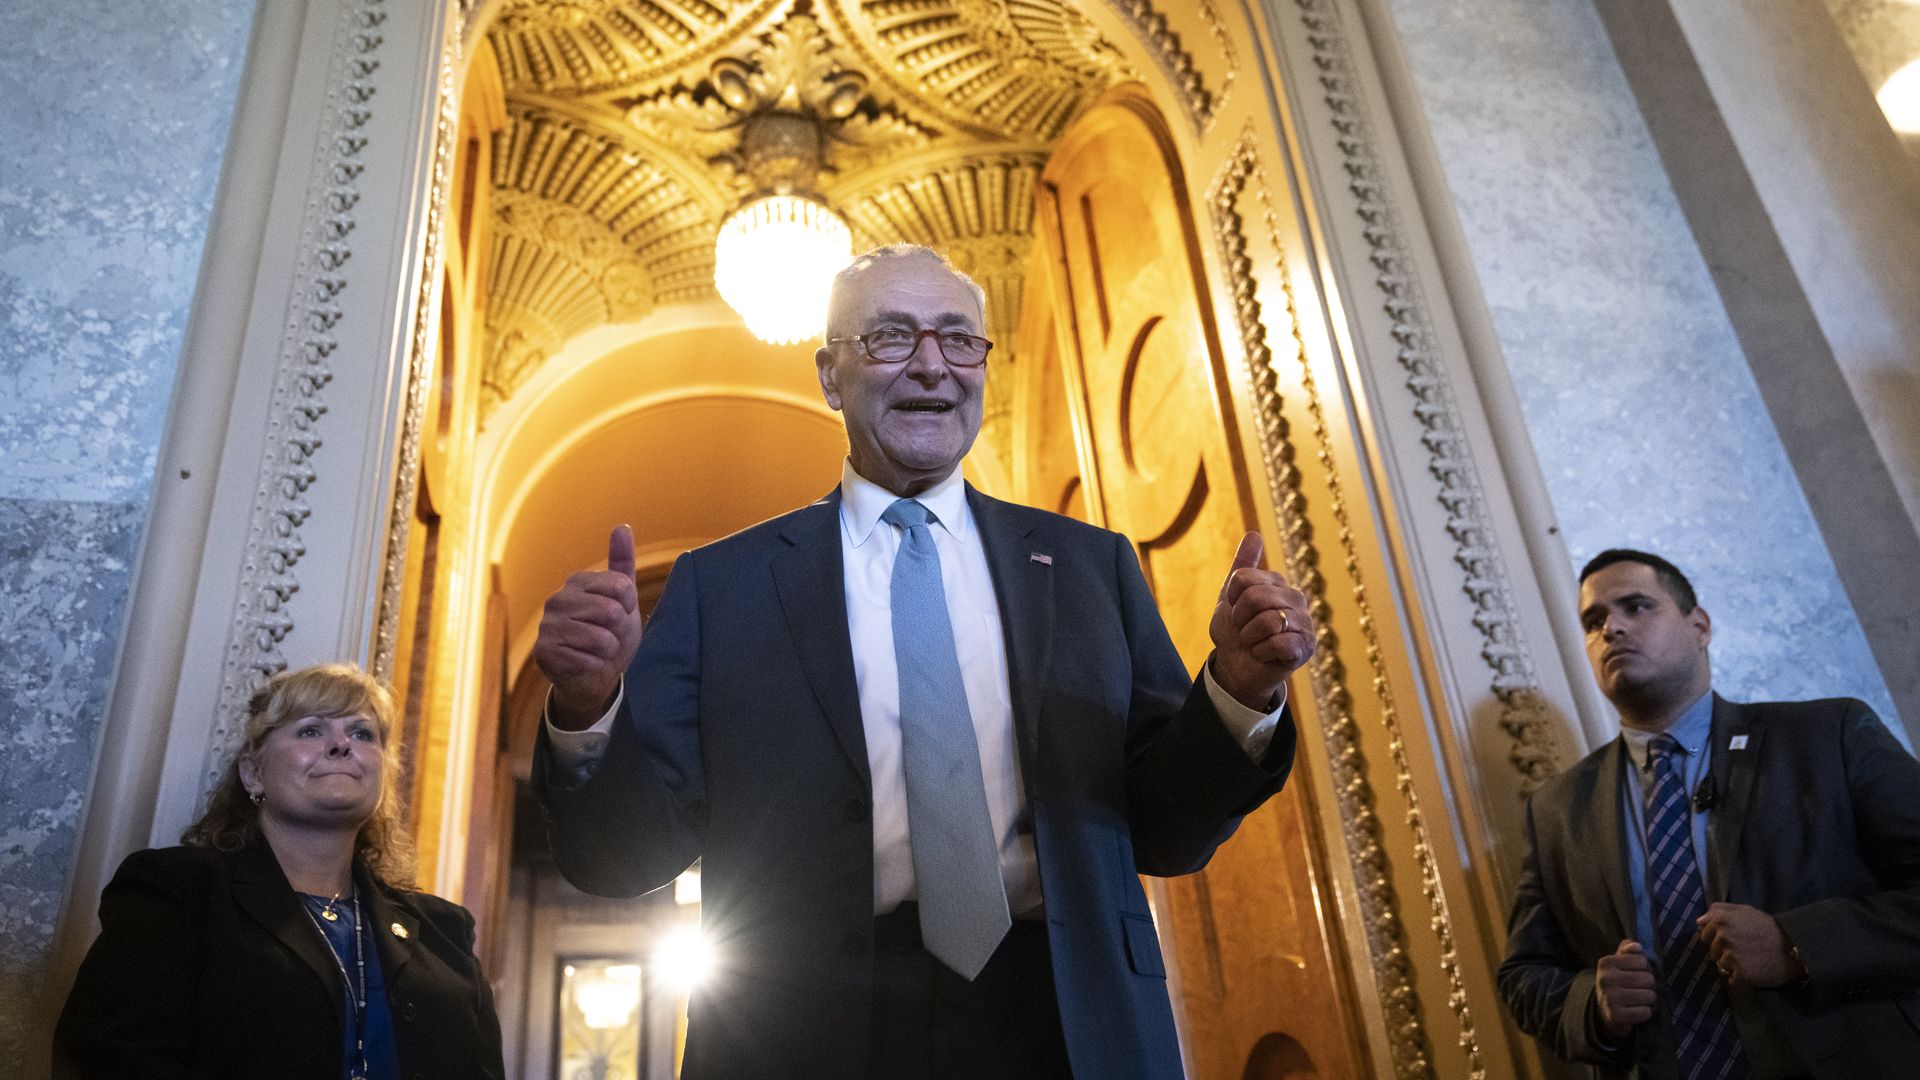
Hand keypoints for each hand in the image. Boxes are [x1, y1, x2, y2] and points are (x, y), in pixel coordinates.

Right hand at [534, 525, 642, 727]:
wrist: (597, 675)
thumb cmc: (611, 634)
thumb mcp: (624, 599)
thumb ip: (622, 563)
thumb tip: (622, 527)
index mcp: (577, 581)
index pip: (622, 586)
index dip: (629, 606)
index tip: (620, 614)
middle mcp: (557, 599)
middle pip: (611, 612)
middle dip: (619, 631)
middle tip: (609, 637)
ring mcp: (547, 625)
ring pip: (600, 638)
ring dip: (608, 651)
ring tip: (598, 651)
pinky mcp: (544, 652)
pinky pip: (587, 659)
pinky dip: (594, 666)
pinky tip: (585, 664)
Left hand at [1207, 531, 1314, 709]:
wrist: (1236, 667)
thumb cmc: (1235, 631)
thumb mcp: (1230, 596)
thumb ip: (1242, 566)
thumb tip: (1253, 534)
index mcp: (1277, 583)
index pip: (1243, 578)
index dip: (1232, 599)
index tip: (1235, 611)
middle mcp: (1295, 598)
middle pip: (1255, 597)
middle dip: (1239, 619)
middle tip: (1243, 630)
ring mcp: (1304, 623)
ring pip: (1267, 621)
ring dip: (1249, 637)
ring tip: (1254, 642)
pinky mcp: (1306, 647)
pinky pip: (1279, 643)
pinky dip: (1261, 652)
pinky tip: (1264, 655)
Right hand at [1594, 940, 1656, 1039]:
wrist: (1605, 1010)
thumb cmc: (1618, 982)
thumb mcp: (1619, 963)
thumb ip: (1628, 950)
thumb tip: (1637, 946)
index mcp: (1606, 962)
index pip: (1642, 961)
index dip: (1644, 969)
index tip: (1635, 974)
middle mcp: (1606, 979)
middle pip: (1648, 979)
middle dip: (1649, 986)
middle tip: (1638, 989)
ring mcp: (1610, 998)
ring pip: (1650, 996)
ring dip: (1648, 1000)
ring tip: (1638, 1000)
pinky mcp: (1616, 1015)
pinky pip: (1645, 1012)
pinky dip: (1645, 1013)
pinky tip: (1635, 1011)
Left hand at [1697, 902, 1803, 987]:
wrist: (1793, 950)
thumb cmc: (1768, 928)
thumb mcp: (1745, 911)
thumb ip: (1719, 911)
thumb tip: (1699, 921)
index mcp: (1721, 921)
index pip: (1704, 934)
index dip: (1716, 937)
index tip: (1732, 938)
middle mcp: (1723, 938)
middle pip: (1712, 951)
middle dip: (1723, 951)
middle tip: (1744, 949)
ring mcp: (1731, 957)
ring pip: (1721, 965)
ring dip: (1732, 965)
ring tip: (1750, 959)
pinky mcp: (1740, 975)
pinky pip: (1731, 979)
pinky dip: (1739, 978)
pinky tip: (1753, 970)